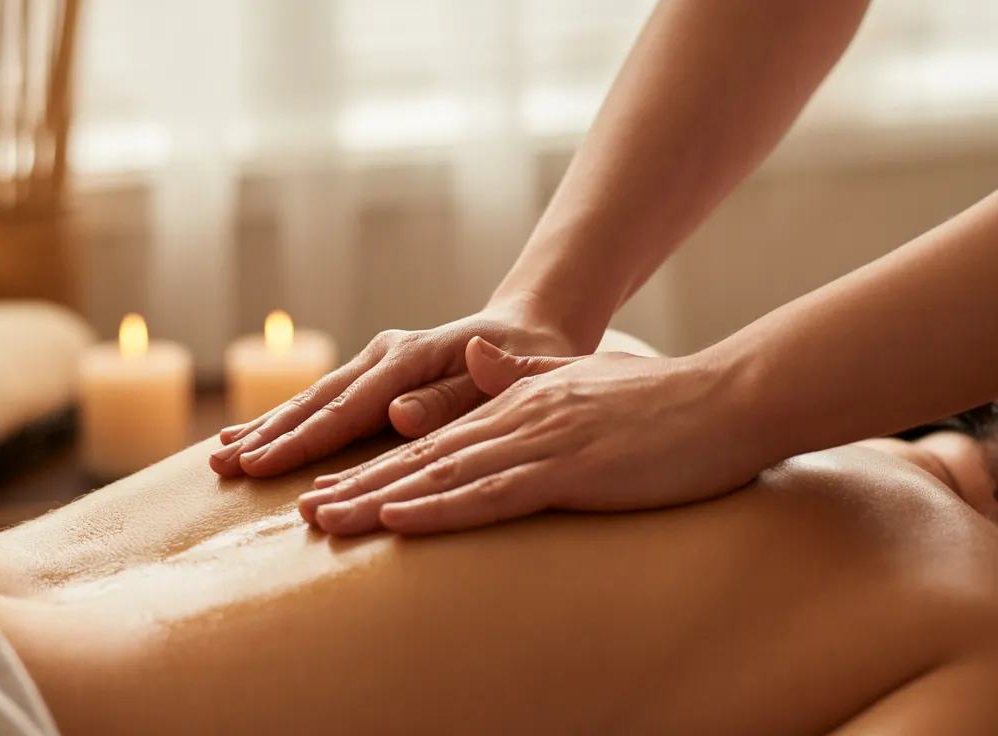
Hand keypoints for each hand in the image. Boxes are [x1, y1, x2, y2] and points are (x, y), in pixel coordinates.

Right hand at [210, 300, 579, 477]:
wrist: (530, 329)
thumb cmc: (529, 359)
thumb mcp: (508, 378)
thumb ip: (451, 398)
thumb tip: (396, 414)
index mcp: (413, 359)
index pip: (347, 408)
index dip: (303, 440)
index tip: (261, 464)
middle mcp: (386, 355)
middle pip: (317, 402)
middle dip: (267, 436)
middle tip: (222, 467)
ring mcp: (376, 361)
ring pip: (312, 399)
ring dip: (266, 429)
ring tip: (219, 456)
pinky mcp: (374, 372)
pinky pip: (323, 401)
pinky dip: (287, 420)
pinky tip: (252, 438)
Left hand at [298, 337, 768, 534]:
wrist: (731, 396)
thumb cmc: (664, 400)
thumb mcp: (584, 380)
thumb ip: (526, 373)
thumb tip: (478, 357)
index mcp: (516, 403)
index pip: (432, 441)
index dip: (377, 466)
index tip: (331, 485)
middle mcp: (515, 417)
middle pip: (420, 458)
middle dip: (357, 484)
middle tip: (303, 509)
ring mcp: (540, 441)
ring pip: (441, 475)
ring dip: (378, 499)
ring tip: (326, 520)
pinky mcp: (571, 468)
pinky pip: (492, 494)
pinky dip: (439, 508)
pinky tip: (397, 519)